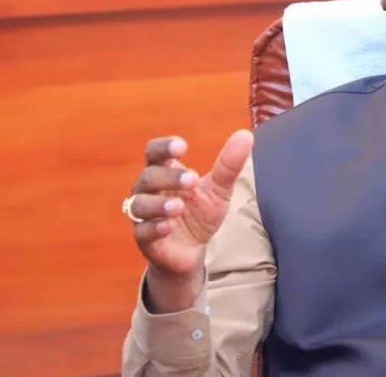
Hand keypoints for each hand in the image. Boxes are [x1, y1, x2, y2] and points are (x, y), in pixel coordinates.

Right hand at [128, 130, 253, 311]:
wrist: (192, 251)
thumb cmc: (200, 213)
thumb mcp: (219, 189)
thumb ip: (229, 164)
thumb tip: (246, 135)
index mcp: (164, 172)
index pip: (154, 152)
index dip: (164, 147)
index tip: (182, 147)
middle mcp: (148, 190)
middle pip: (149, 176)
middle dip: (169, 177)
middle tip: (193, 179)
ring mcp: (144, 215)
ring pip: (139, 204)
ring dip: (158, 203)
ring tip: (178, 206)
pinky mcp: (144, 239)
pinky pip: (142, 232)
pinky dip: (154, 228)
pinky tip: (168, 227)